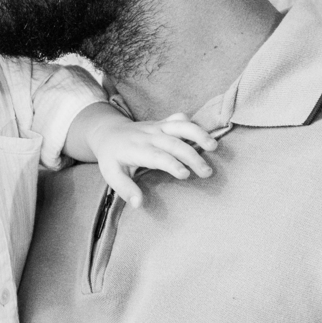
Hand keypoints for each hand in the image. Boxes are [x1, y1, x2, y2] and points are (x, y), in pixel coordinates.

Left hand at [90, 108, 219, 209]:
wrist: (108, 132)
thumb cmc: (112, 158)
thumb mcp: (111, 175)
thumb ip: (125, 189)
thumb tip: (139, 204)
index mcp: (136, 149)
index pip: (157, 156)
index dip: (172, 164)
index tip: (186, 175)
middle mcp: (149, 135)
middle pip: (174, 143)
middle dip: (192, 156)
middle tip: (207, 172)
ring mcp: (157, 126)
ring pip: (180, 126)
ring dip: (198, 134)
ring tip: (214, 146)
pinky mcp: (163, 122)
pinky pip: (179, 118)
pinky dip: (192, 124)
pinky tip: (205, 135)